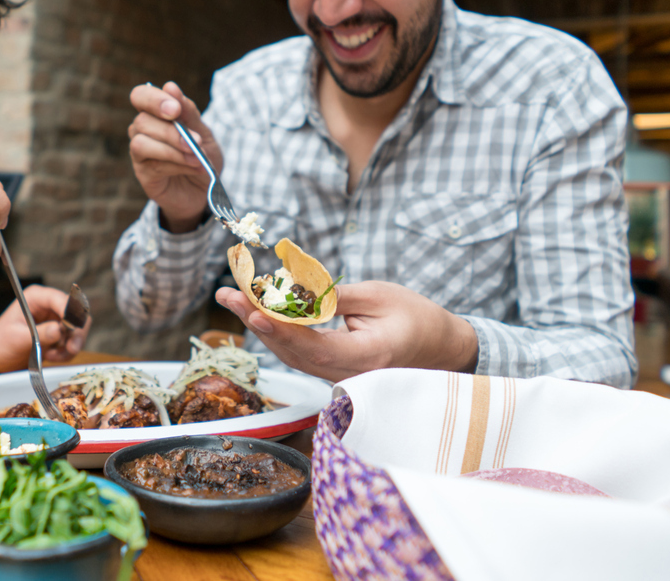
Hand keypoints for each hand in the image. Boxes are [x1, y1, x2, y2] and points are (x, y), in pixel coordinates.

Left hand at [0, 285, 91, 372]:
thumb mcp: (17, 338)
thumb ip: (39, 334)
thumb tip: (60, 330)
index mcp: (37, 297)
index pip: (62, 300)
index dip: (71, 314)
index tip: (71, 330)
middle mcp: (48, 305)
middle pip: (77, 314)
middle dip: (76, 333)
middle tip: (71, 349)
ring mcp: (54, 319)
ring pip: (78, 330)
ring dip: (70, 345)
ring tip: (52, 355)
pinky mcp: (57, 334)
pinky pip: (72, 341)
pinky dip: (66, 352)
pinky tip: (51, 356)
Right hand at [126, 81, 221, 231]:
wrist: (205, 189)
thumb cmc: (202, 155)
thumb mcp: (202, 131)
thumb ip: (188, 112)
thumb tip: (170, 86)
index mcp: (155, 114)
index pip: (140, 96)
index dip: (153, 99)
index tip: (175, 109)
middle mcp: (141, 130)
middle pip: (142, 121)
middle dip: (171, 131)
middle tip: (195, 141)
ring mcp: (139, 153)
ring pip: (141, 143)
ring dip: (173, 149)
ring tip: (197, 157)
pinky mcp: (143, 173)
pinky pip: (152, 164)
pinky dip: (177, 164)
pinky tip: (195, 167)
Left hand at [215, 280, 478, 381]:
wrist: (442, 348)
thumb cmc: (417, 317)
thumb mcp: (380, 296)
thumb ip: (336, 297)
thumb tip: (294, 293)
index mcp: (367, 357)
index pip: (314, 346)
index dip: (281, 329)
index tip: (253, 307)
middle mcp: (350, 374)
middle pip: (293, 352)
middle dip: (257, 322)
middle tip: (228, 295)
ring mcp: (341, 376)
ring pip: (291, 355)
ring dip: (260, 327)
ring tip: (233, 298)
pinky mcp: (334, 370)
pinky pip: (300, 354)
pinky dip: (277, 333)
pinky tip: (256, 312)